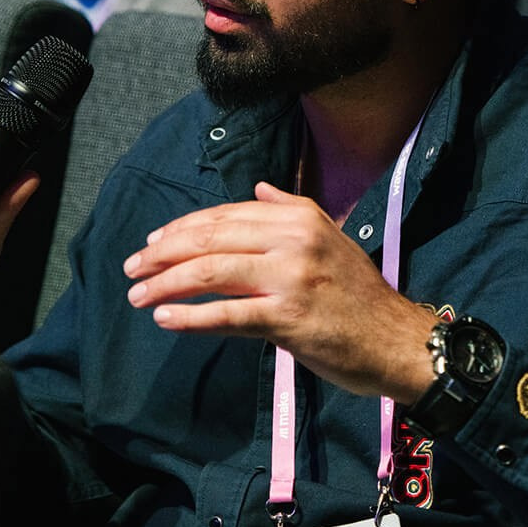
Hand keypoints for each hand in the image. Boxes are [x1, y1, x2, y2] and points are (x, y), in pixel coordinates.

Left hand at [122, 181, 438, 400]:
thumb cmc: (359, 295)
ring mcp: (290, 278)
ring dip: (165, 284)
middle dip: (163, 253)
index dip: (182, 228)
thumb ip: (291, 209)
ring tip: (138, 296)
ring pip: (211, 272)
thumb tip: (257, 188)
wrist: (395, 339)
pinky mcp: (287, 317)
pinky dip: (191, 317)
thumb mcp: (330, 238)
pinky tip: (165, 318)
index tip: (152, 243)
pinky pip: (227, 315)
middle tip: (132, 268)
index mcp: (300, 217)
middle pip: (211, 238)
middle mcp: (294, 239)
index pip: (227, 215)